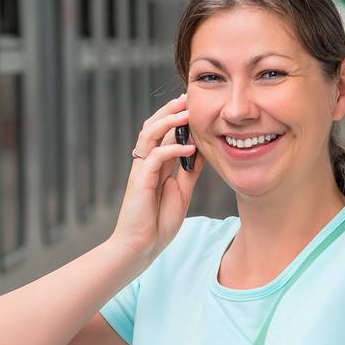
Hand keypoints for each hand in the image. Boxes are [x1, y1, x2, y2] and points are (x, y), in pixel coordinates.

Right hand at [110, 94, 202, 260]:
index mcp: (156, 165)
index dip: (175, 117)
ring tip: (187, 113)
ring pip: (149, 135)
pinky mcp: (141, 181)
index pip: (163, 133)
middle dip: (169, 110)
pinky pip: (156, 157)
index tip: (192, 104)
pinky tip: (190, 149)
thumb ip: (189, 171)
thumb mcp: (182, 191)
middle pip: (153, 126)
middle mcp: (146, 163)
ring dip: (168, 122)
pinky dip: (173, 149)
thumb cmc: (158, 222)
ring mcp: (142, 171)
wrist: (141, 246)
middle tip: (187, 98)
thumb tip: (202, 150)